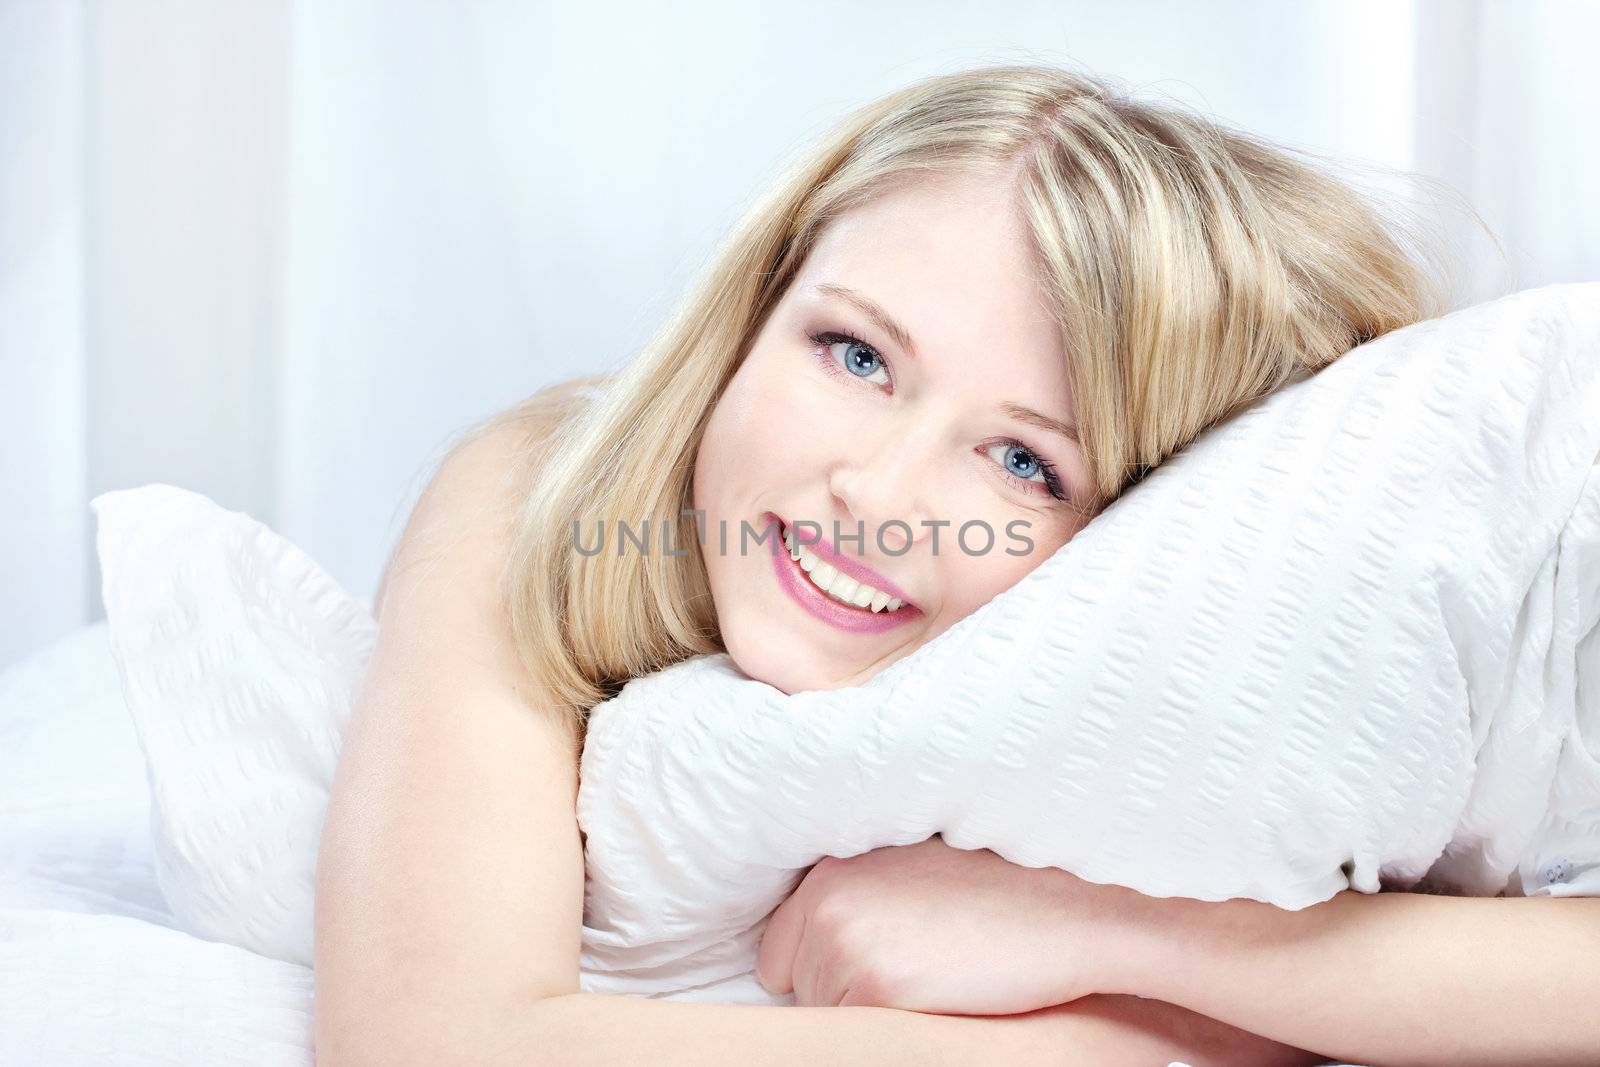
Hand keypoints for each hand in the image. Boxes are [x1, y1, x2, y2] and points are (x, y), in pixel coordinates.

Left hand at [755, 833, 1157, 1014]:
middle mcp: (827, 897)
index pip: (780, 947)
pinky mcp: (875, 983)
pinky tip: (935, 995)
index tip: (876, 957)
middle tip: (914, 963)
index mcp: (830, 866)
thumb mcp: (908, 868)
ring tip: (928, 974)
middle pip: (798, 982)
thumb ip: (856, 890)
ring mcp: (847, 939)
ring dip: (863, 1008)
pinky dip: (887, 1026)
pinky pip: (853, 1032)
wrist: (1064, 916)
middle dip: (842, 987)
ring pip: (824, 1011)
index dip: (825, 964)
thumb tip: (813, 933)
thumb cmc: (995, 893)